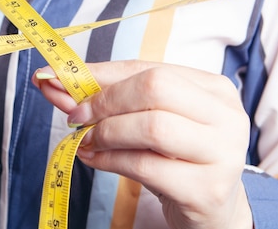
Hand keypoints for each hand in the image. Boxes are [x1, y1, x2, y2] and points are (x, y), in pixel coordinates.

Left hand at [35, 60, 252, 228]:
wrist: (212, 208)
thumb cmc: (175, 156)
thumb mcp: (149, 118)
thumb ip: (108, 96)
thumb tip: (51, 79)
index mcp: (214, 88)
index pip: (148, 68)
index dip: (100, 73)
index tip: (58, 78)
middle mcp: (226, 116)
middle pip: (155, 89)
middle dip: (105, 101)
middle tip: (76, 116)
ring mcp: (221, 154)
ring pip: (152, 127)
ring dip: (106, 133)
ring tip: (84, 141)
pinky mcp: (206, 189)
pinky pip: (146, 166)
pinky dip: (109, 160)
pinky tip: (94, 159)